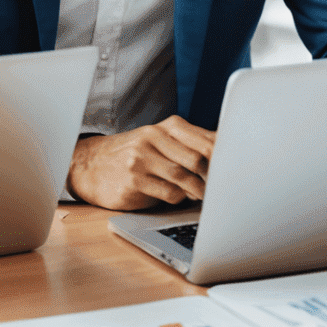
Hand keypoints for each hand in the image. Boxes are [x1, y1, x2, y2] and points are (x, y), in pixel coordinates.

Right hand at [66, 118, 216, 210]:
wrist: (91, 164)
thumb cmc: (134, 155)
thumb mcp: (159, 142)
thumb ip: (189, 145)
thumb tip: (227, 151)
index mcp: (167, 127)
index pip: (206, 139)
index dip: (224, 157)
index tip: (236, 170)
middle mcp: (154, 137)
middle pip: (198, 157)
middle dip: (214, 177)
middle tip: (222, 190)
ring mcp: (142, 157)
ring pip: (184, 177)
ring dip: (198, 192)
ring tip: (203, 197)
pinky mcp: (133, 179)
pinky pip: (167, 193)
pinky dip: (178, 199)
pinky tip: (178, 198)